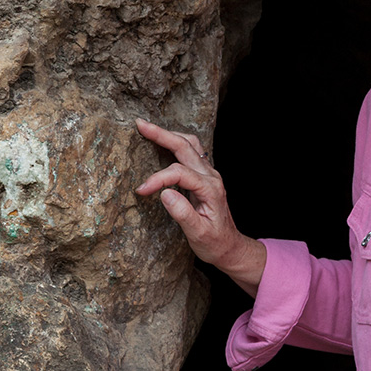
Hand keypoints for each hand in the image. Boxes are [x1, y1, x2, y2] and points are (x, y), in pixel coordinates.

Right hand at [134, 118, 264, 294]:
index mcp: (210, 189)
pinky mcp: (205, 177)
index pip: (179, 173)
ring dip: (170, 135)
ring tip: (149, 128)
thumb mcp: (198, 233)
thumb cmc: (214, 242)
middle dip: (162, 134)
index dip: (158, 179)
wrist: (230, 246)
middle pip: (186, 147)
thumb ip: (183, 213)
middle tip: (140, 124)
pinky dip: (176, 143)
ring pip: (191, 145)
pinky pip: (191, 153)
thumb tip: (165, 193)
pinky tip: (164, 142)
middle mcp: (211, 177)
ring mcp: (209, 175)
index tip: (141, 191)